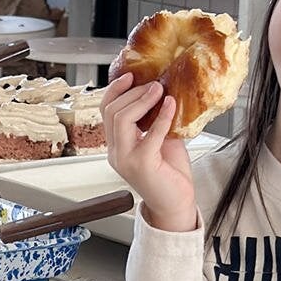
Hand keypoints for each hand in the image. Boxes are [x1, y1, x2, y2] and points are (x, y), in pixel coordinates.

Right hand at [101, 71, 196, 233]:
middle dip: (133, 93)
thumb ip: (155, 121)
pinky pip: (149, 134)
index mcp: (116, 146)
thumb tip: (163, 93)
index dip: (114, 91)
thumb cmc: (169, 175)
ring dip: (142, 100)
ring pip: (122, 119)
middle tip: (154, 84)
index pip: (105, 111)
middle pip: (112, 112)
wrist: (175, 204)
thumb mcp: (160, 140)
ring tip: (159, 91)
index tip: (130, 76)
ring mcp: (125, 160)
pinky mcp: (142, 165)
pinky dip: (161, 116)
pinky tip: (171, 105)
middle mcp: (116, 153)